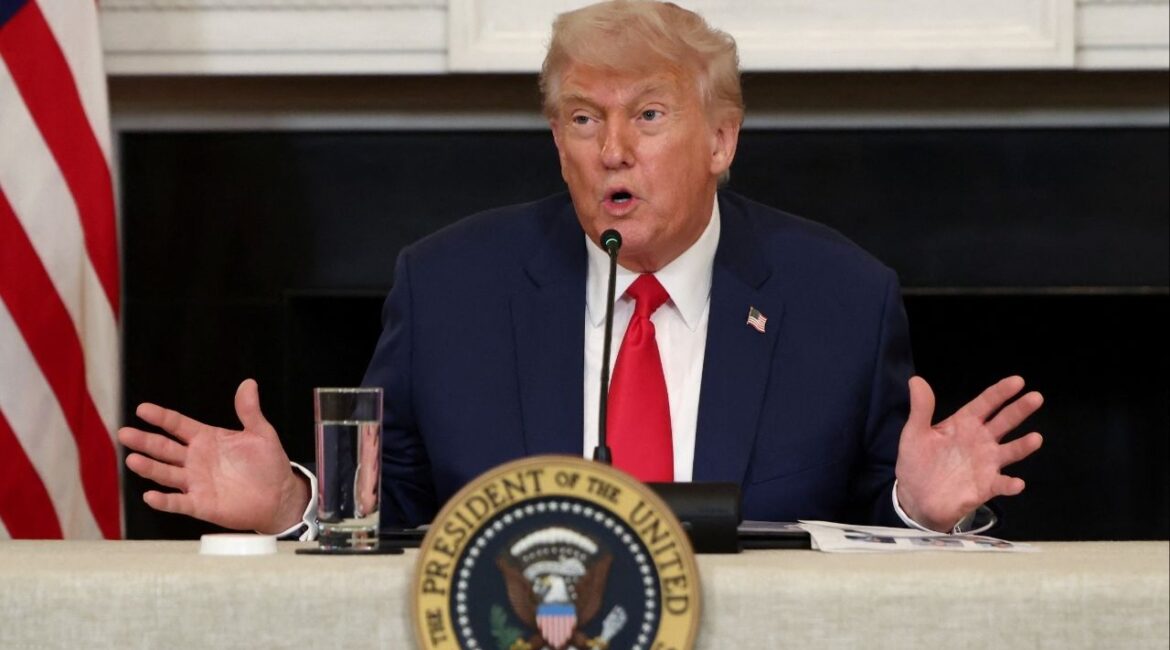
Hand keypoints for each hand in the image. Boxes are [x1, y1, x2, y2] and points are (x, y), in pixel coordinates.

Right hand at [118, 379, 309, 533]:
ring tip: (132, 459)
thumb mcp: (261, 434)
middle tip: (124, 433)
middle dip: (144, 441)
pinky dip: (164, 501)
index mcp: (207, 438)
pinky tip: (150, 496)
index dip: (161, 417)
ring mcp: (196, 482)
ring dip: (149, 467)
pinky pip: (178, 502)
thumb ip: (250, 411)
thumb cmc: (268, 464)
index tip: (142, 409)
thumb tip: (249, 383)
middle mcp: (195, 460)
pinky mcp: (200, 504)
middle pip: (164, 448)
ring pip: (166, 473)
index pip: (177, 425)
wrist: (279, 496)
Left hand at [895, 375, 1043, 531]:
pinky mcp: (986, 486)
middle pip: (1004, 421)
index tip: (1018, 381)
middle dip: (1019, 409)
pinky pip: (1001, 484)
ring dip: (1023, 445)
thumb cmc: (917, 461)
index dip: (1001, 392)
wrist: (915, 496)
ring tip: (1036, 438)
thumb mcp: (915, 433)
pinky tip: (1016, 483)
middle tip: (1036, 397)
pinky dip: (1009, 484)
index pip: (986, 403)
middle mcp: (980, 440)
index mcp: (964, 424)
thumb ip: (921, 408)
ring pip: (1010, 451)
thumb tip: (916, 380)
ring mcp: (986, 463)